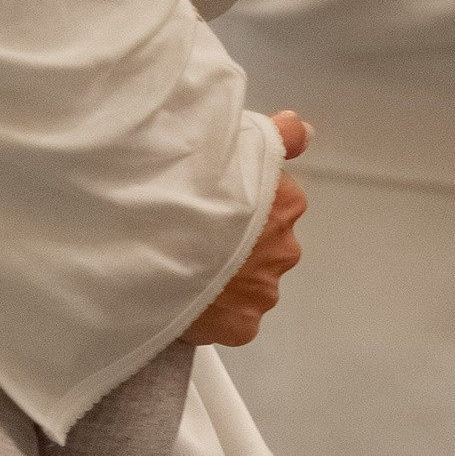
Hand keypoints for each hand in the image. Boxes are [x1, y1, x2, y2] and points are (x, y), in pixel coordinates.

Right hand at [183, 113, 309, 346]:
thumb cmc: (185, 187)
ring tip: (185, 266)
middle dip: (237, 243)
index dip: (242, 201)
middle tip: (194, 235)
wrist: (150, 240)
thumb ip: (276, 138)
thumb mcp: (231, 145)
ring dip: (227, 278)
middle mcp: (285, 248)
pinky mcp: (245, 325)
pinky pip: (233, 317)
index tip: (212, 202)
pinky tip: (187, 295)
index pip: (275, 200)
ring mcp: (265, 290)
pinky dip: (215, 311)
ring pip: (248, 283)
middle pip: (263, 245)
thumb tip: (305, 129)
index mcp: (286, 202)